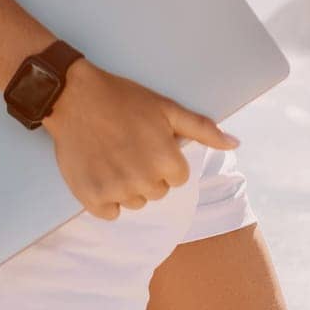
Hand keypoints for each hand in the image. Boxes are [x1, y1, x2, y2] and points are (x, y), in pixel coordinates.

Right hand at [42, 58, 239, 219]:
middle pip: (157, 192)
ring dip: (127, 186)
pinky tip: (99, 171)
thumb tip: (235, 144)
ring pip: (135, 203)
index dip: (164, 159)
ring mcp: (116, 191)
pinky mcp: (91, 198)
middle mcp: (144, 180)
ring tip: (112, 156)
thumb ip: (203, 129)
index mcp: (167, 160)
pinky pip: (110, 213)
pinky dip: (105, 198)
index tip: (147, 143)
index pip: (178, 178)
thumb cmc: (123, 99)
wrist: (74, 96)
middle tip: (128, 147)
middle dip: (147, 173)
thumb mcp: (168, 109)